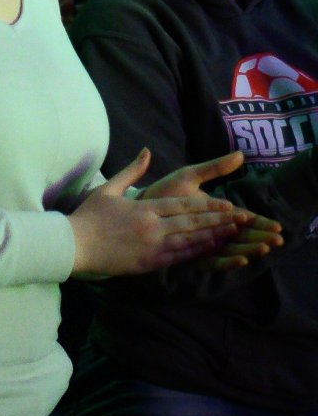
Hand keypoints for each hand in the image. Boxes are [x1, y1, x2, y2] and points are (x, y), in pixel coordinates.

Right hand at [69, 149, 250, 276]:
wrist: (75, 245)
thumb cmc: (90, 216)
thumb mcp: (109, 188)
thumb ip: (132, 170)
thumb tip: (147, 151)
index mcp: (144, 208)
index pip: (183, 205)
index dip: (208, 205)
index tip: (227, 204)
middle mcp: (152, 227)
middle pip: (191, 222)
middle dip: (218, 220)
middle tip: (240, 219)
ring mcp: (152, 247)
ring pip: (190, 241)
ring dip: (213, 237)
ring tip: (232, 233)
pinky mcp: (149, 263)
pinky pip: (179, 257)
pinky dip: (197, 253)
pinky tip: (211, 250)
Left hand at [143, 151, 283, 268]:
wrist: (139, 206)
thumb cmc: (164, 191)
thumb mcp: (191, 176)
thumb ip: (215, 168)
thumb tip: (241, 154)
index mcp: (213, 212)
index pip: (243, 220)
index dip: (260, 223)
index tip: (278, 227)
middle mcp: (210, 230)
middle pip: (240, 237)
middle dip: (259, 238)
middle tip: (277, 240)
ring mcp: (200, 243)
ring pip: (230, 249)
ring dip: (248, 249)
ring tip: (264, 248)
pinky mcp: (188, 255)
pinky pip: (210, 261)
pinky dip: (227, 261)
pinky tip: (240, 259)